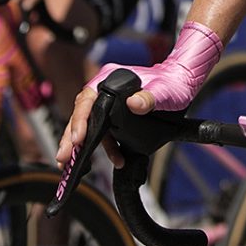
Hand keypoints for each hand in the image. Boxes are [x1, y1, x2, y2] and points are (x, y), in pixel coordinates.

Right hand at [56, 22, 223, 167]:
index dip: (80, 120)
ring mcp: (108, 103)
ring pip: (90, 125)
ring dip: (83, 146)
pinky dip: (106, 147)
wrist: (181, 82)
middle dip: (72, 138)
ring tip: (74, 166)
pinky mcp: (115, 115)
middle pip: (82, 114)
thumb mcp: (164, 90)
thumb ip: (150, 97)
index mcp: (109, 79)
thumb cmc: (172, 82)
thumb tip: (135, 104)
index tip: (78, 139)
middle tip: (64, 158)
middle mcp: (104, 90)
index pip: (87, 99)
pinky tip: (116, 159)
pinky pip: (104, 132)